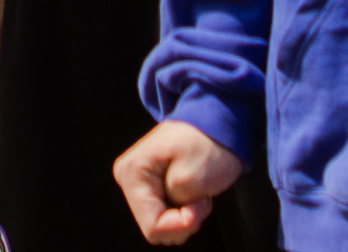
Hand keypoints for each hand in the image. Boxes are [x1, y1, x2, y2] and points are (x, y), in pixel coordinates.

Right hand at [115, 121, 246, 245]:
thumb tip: (180, 223)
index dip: (181, 223)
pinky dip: (186, 210)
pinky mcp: (151, 185)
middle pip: (155, 227)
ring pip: (163, 224)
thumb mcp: (194, 177)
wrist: (218, 120)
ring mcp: (139, 182)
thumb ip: (181, 212)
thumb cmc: (208, 141)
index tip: (199, 202)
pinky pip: (167, 215)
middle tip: (200, 194)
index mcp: (132, 173)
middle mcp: (129, 177)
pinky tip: (194, 190)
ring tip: (198, 190)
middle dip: (184, 219)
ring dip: (187, 214)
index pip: (153, 227)